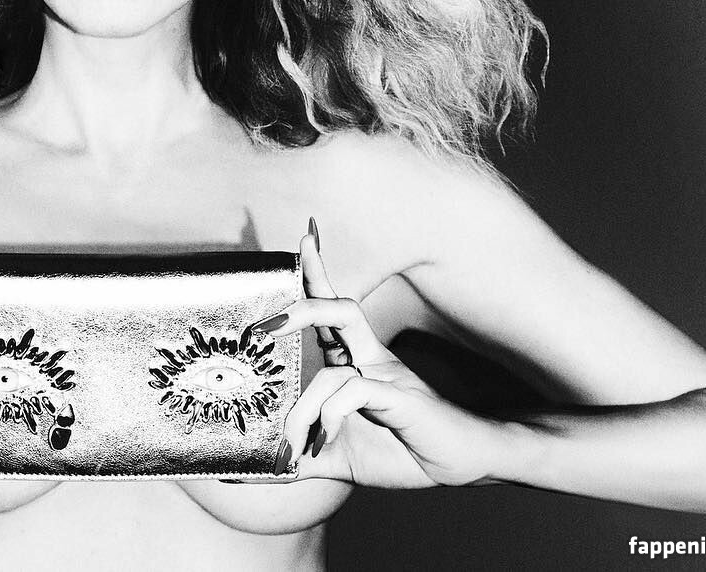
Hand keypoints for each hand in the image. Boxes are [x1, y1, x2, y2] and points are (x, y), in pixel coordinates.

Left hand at [256, 220, 509, 488]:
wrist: (456, 466)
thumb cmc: (401, 453)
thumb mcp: (333, 458)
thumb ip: (295, 458)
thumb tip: (250, 468)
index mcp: (354, 365)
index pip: (329, 312)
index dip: (316, 274)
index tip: (304, 238)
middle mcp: (370, 360)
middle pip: (338, 310)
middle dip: (301, 307)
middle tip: (261, 326)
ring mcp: (387, 376)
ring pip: (336, 368)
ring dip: (304, 408)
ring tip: (294, 443)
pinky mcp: (400, 397)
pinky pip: (355, 392)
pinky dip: (330, 416)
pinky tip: (323, 439)